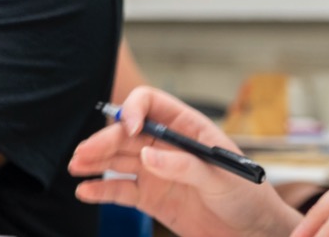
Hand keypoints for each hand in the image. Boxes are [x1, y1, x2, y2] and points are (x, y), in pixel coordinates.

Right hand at [67, 86, 299, 236]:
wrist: (252, 231)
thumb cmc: (247, 195)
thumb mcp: (221, 177)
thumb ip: (185, 165)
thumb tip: (149, 155)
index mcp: (187, 127)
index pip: (151, 104)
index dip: (134, 110)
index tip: (128, 128)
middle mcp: (166, 145)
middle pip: (127, 134)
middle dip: (104, 141)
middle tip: (83, 154)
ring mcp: (156, 171)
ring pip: (119, 159)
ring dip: (95, 161)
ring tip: (76, 166)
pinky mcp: (151, 197)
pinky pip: (121, 190)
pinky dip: (101, 190)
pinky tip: (85, 190)